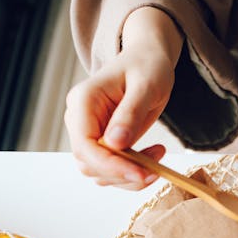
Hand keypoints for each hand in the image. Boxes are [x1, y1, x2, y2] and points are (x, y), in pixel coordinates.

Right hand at [64, 7, 182, 189]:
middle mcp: (79, 118)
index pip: (85, 146)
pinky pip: (110, 168)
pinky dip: (131, 172)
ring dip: (129, 176)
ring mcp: (88, 131)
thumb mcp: (146, 86)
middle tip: (157, 169)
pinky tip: (152, 156)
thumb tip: (115, 143)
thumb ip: (130, 113)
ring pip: (99, 171)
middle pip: (90, 163)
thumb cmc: (147, 66)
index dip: (111, 166)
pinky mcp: (101, 141)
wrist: (147, 60)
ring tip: (158, 157)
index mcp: (83, 101)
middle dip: (123, 174)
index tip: (141, 174)